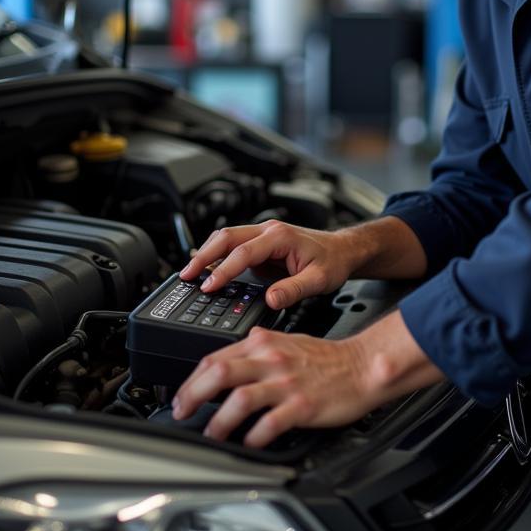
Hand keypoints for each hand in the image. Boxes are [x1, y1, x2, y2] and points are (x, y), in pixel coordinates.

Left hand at [171, 327, 376, 445]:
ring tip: (212, 435)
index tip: (182, 397)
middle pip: (219, 373)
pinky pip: (270, 423)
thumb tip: (227, 362)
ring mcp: (287, 382)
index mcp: (264, 343)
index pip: (215, 358)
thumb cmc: (327, 358)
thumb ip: (257, 350)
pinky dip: (254, 436)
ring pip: (240, 398)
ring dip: (219, 421)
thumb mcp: (286, 341)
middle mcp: (272, 359)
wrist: (362, 366)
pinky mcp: (303, 405)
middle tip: (183, 414)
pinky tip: (249, 443)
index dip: (191, 380)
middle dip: (193, 396)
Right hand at [180, 220, 359, 309]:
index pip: (243, 252)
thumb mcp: (319, 280)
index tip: (208, 286)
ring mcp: (263, 235)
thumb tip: (271, 300)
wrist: (344, 250)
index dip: (223, 270)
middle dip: (203, 255)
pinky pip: (233, 246)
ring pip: (226, 238)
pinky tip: (207, 269)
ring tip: (190, 274)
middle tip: (186, 276)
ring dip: (207, 253)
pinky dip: (217, 255)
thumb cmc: (334, 261)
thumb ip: (294, 290)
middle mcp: (268, 230)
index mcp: (280, 237)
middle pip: (226, 236)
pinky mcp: (261, 244)